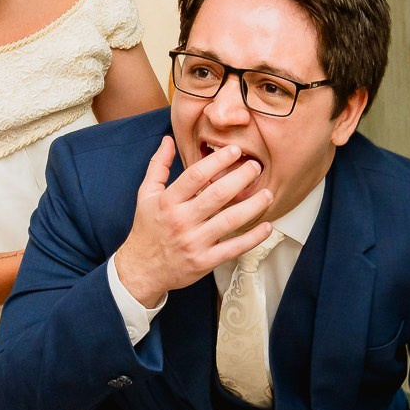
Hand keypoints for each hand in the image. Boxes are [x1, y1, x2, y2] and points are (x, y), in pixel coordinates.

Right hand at [112, 136, 274, 306]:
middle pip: (217, 194)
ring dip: (253, 206)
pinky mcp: (204, 261)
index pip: (196, 176)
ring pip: (230, 220)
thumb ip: (158, 166)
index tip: (235, 150)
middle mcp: (182, 220)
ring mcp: (194, 242)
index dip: (218, 160)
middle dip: (241, 177)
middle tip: (256, 167)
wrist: (142, 269)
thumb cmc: (147, 229)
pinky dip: (253, 238)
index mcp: (168, 202)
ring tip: (267, 193)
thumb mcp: (146, 195)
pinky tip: (267, 227)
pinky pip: (233, 248)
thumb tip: (168, 140)